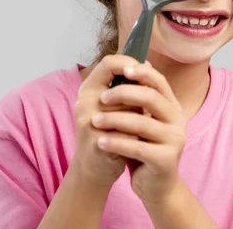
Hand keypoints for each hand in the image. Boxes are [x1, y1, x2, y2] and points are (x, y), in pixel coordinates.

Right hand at [71, 54, 142, 186]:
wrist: (94, 169)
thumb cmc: (109, 132)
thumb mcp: (115, 105)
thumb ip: (129, 87)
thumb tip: (148, 64)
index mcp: (89, 89)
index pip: (109, 63)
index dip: (129, 64)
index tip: (144, 74)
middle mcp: (84, 102)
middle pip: (124, 89)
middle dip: (139, 101)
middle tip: (145, 110)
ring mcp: (88, 123)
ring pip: (129, 113)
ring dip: (140, 120)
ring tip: (140, 129)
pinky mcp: (96, 143)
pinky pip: (129, 135)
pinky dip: (136, 140)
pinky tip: (135, 145)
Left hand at [91, 62, 186, 204]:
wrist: (156, 185)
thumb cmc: (145, 147)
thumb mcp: (142, 119)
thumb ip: (139, 97)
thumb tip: (132, 65)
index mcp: (172, 106)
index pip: (159, 81)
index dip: (142, 72)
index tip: (122, 69)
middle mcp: (178, 120)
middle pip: (151, 97)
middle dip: (123, 94)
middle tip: (101, 98)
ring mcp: (175, 140)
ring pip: (142, 123)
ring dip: (115, 120)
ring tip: (94, 121)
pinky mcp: (166, 160)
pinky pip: (138, 147)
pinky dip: (117, 143)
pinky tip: (101, 142)